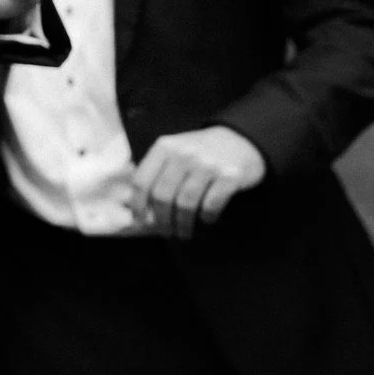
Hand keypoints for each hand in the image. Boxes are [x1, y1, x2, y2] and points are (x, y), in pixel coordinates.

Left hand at [129, 126, 265, 236]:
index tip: (141, 221)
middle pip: (162, 196)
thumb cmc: (199, 153)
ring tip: (184, 233)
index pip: (141, 181)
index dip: (138, 205)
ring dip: (183, 224)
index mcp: (164, 147)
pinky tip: (206, 220)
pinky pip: (211, 205)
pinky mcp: (230, 175)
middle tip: (166, 232)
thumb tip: (133, 206)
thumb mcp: (173, 152)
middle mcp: (184, 153)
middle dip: (162, 220)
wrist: (240, 141)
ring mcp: (207, 164)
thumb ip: (153, 173)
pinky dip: (207, 218)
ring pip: (185, 204)